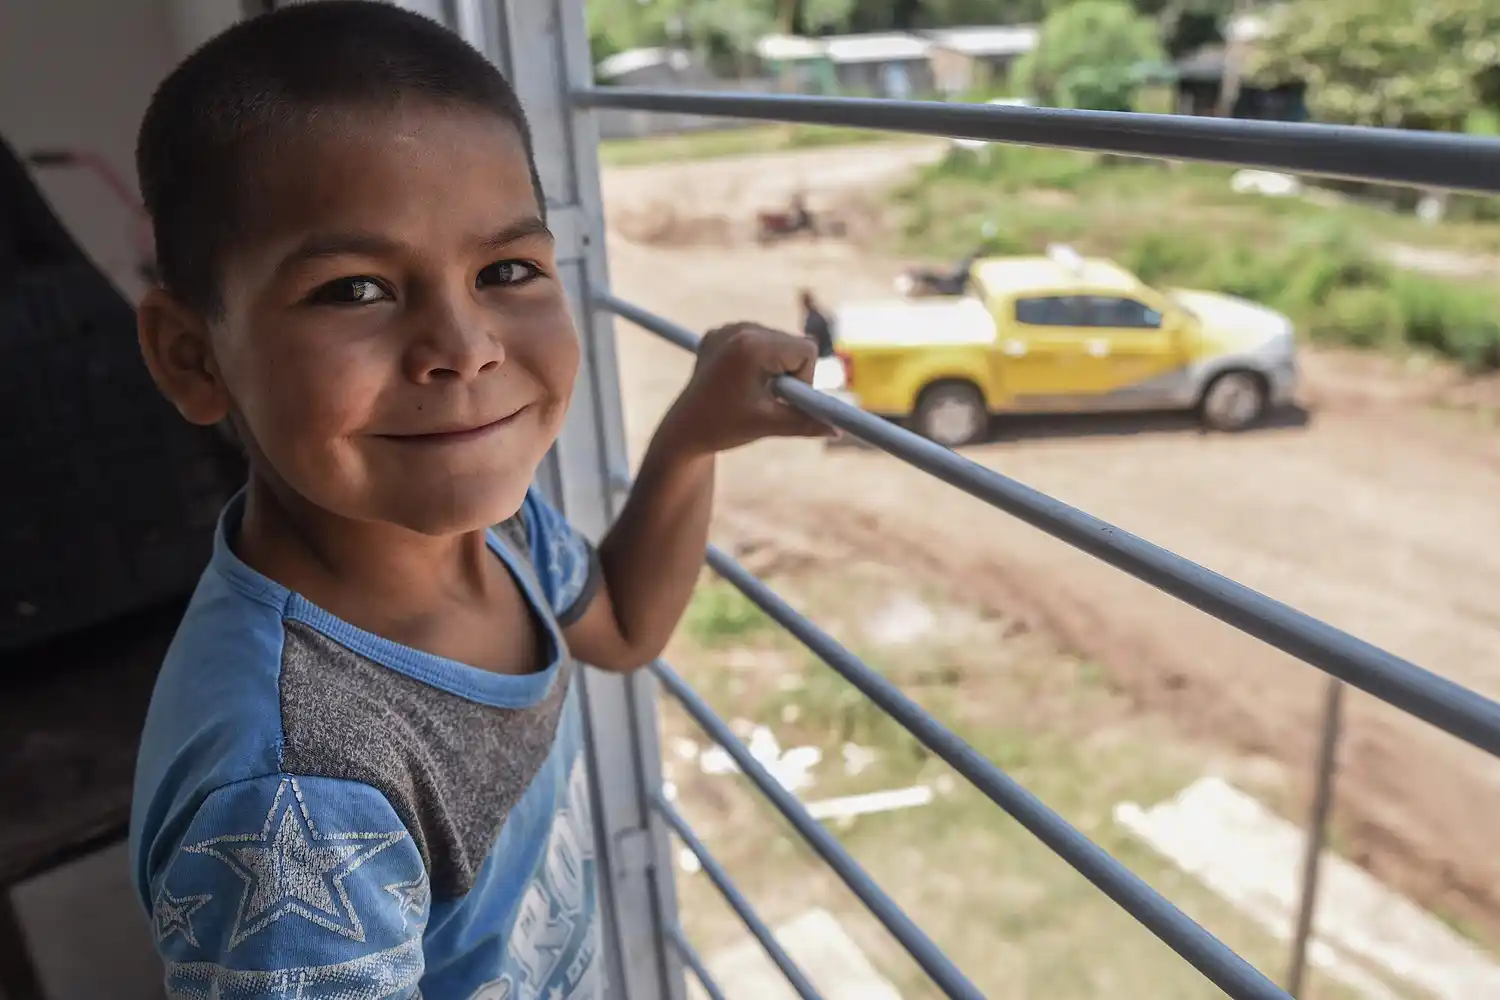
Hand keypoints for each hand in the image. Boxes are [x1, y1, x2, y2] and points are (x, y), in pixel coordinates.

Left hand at [658, 322, 836, 456]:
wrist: (683, 430)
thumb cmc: (724, 428)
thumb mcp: (770, 424)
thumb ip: (806, 422)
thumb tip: (837, 430)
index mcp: (751, 347)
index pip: (805, 349)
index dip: (803, 379)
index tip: (783, 400)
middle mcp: (739, 329)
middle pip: (792, 343)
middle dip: (790, 372)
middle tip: (768, 399)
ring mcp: (726, 330)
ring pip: (777, 341)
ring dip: (775, 366)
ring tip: (752, 391)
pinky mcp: (718, 334)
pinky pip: (757, 340)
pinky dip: (758, 360)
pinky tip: (739, 380)